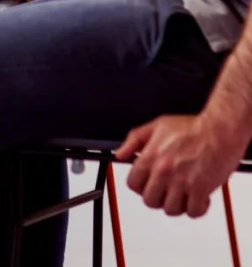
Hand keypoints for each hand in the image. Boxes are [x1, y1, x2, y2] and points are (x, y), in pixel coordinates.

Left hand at [116, 114, 245, 216]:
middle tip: (166, 191)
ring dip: (177, 205)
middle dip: (157, 197)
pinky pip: (193, 212)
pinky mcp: (201, 190)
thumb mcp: (156, 126)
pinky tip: (199, 198)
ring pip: (170, 210)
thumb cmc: (191, 127)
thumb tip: (119, 154)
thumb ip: (133, 140)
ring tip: (183, 194)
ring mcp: (182, 182)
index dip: (139, 186)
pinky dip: (196, 209)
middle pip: (150, 200)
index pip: (133, 184)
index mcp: (150, 157)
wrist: (219, 130)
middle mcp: (163, 172)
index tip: (147, 184)